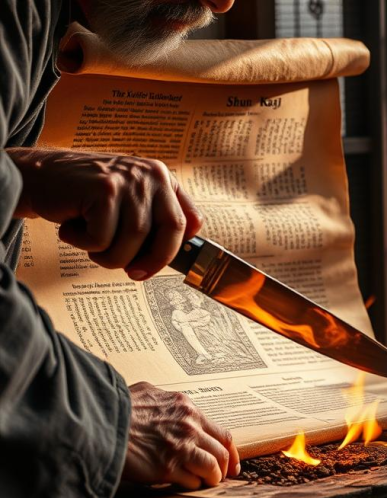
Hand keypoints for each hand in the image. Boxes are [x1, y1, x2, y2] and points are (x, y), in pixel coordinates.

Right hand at [9, 148, 202, 279]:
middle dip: (153, 261)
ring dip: (108, 255)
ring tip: (90, 242)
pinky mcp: (104, 190)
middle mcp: (152, 175)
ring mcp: (129, 181)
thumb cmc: (83, 198)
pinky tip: (72, 227)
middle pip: (171, 233)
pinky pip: (102, 239)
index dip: (178, 249)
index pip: (190, 220)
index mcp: (163, 178)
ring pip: (133, 241)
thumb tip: (175, 259)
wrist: (36, 176)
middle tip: (134, 274)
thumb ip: (152, 222)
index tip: (159, 265)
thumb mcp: (127, 203)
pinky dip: (84, 244)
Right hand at [122, 382, 240, 488]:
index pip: (222, 433)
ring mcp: (180, 448)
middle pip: (221, 452)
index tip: (231, 463)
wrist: (98, 424)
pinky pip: (192, 481)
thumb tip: (163, 401)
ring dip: (211, 479)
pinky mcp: (167, 468)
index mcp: (187, 408)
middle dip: (224, 468)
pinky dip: (193, 485)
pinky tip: (186, 485)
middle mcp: (189, 427)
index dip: (230, 451)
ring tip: (206, 483)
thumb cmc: (117, 408)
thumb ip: (162, 400)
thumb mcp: (145, 392)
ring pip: (212, 468)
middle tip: (221, 477)